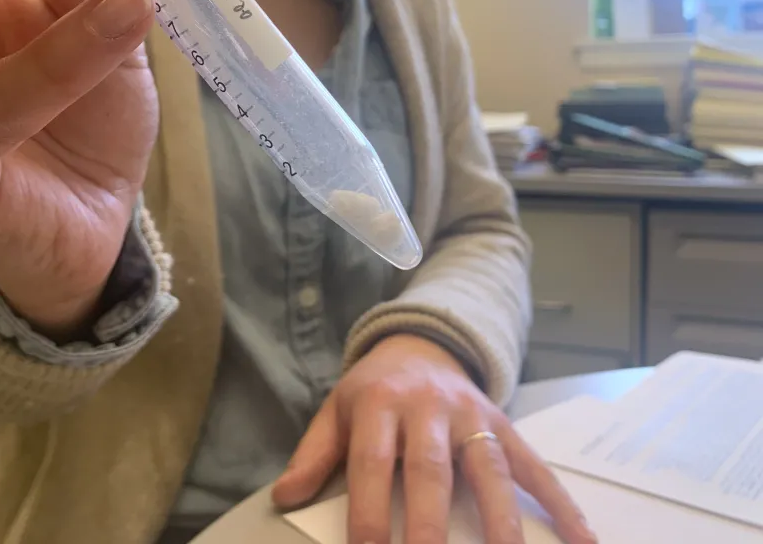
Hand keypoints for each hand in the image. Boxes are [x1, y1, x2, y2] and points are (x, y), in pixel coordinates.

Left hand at [273, 336, 596, 543]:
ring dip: (500, 520)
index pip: (370, 462)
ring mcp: (472, 414)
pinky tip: (582, 538)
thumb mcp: (337, 410)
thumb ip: (314, 453)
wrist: (421, 343)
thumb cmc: (373, 389)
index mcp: (379, 403)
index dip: (366, 512)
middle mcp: (428, 406)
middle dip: (429, 525)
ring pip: (488, 467)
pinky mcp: (503, 424)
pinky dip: (560, 501)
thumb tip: (284, 496)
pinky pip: (533, 465)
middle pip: (430, 469)